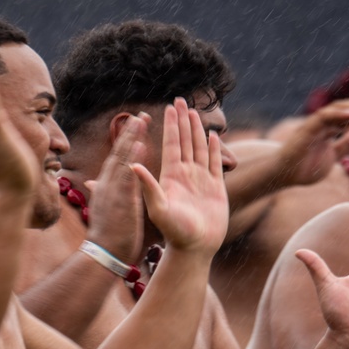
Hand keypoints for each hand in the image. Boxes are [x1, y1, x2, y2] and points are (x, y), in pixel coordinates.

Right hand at [80, 114, 148, 260]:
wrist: (103, 254)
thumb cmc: (108, 235)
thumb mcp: (102, 208)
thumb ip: (100, 191)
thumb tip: (92, 181)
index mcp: (106, 185)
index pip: (117, 158)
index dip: (125, 141)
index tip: (135, 127)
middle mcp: (107, 184)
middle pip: (119, 152)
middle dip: (130, 133)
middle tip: (142, 116)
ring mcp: (112, 190)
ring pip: (123, 159)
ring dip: (132, 138)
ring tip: (142, 121)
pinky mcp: (120, 200)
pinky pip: (128, 175)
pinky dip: (133, 159)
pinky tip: (141, 145)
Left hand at [134, 98, 227, 255]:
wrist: (194, 249)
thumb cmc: (175, 233)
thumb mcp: (158, 208)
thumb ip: (148, 186)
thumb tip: (132, 165)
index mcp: (171, 176)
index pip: (171, 144)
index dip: (170, 125)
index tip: (169, 106)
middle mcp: (185, 175)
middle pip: (183, 141)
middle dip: (182, 121)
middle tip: (181, 99)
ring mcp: (200, 180)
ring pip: (198, 148)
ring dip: (196, 130)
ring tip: (195, 112)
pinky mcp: (215, 188)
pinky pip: (214, 163)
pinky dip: (213, 149)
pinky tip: (213, 136)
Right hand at [271, 96, 348, 186]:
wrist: (283, 175)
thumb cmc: (304, 167)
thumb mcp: (332, 157)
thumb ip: (347, 144)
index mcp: (330, 128)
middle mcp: (323, 123)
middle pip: (348, 108)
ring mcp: (314, 125)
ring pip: (337, 109)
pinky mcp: (306, 130)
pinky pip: (322, 118)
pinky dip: (337, 115)